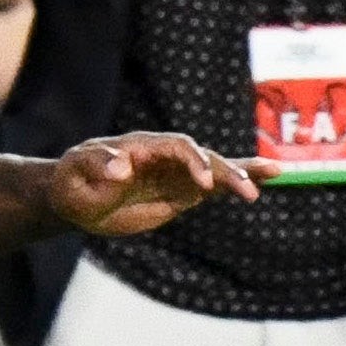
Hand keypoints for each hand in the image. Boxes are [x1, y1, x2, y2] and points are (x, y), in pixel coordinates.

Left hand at [46, 131, 259, 236]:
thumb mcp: (73, 174)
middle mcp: (163, 156)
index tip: (202, 181)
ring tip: (274, 174)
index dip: (191, 161)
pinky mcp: (182, 191)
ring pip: (214, 167)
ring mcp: (175, 172)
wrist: (75, 198)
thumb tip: (121, 168)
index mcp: (140, 146)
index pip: (174, 147)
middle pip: (201, 155)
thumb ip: (96, 166)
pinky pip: (214, 184)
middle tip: (244, 189)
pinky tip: (267, 178)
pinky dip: (238, 181)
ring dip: (241, 172)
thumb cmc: (71, 182)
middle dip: (223, 170)